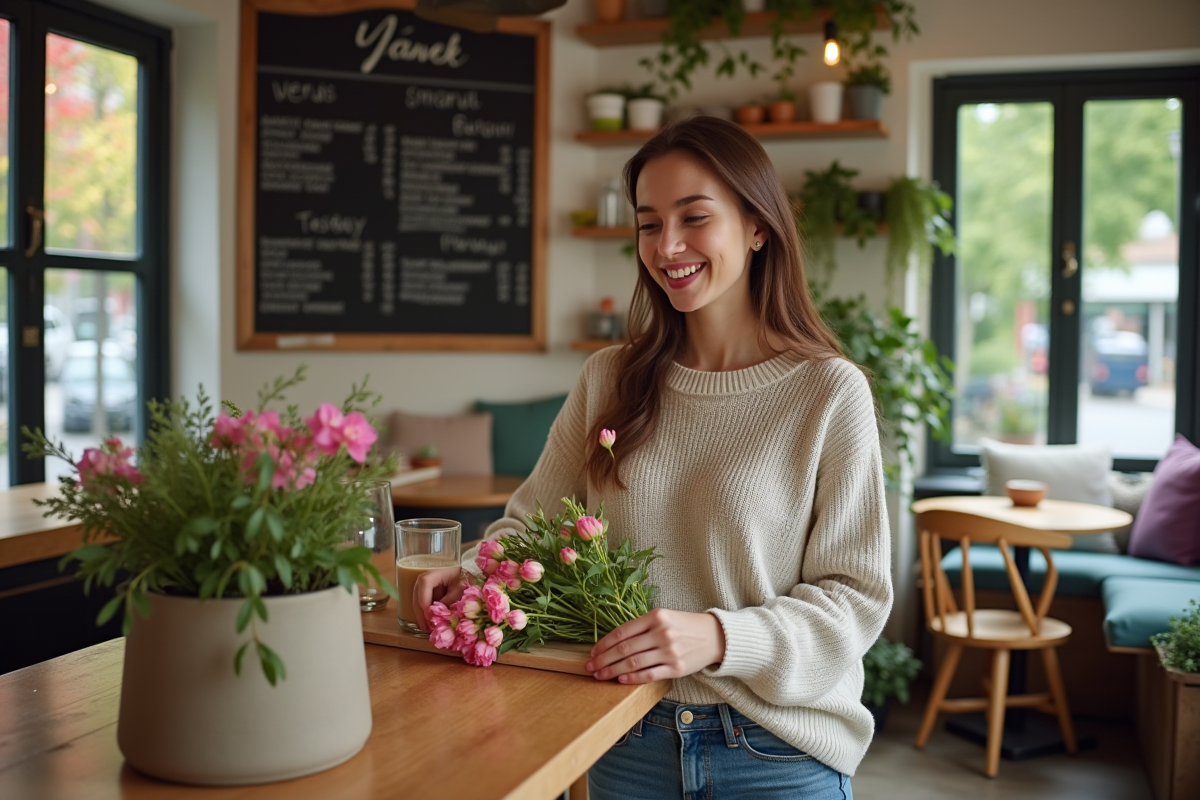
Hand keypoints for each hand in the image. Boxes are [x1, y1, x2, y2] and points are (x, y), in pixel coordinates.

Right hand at [413, 566, 466, 632]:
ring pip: (417, 604)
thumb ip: (450, 600)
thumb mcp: (460, 588)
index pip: (424, 584)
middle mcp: (423, 580)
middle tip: (428, 628)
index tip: (430, 616)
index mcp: (433, 574)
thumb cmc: (462, 579)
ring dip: (422, 617)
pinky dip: (424, 616)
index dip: (425, 601)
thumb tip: (439, 614)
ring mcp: (421, 588)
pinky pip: (421, 606)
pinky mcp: (423, 595)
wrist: (463, 576)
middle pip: (418, 597)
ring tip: (428, 630)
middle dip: (422, 614)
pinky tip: (428, 625)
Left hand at [585, 608, 725, 683]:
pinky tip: (620, 679)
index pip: (622, 631)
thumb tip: (612, 641)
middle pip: (624, 649)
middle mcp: (662, 633)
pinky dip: (632, 678)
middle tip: (590, 666)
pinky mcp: (676, 668)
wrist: (714, 636)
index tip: (592, 652)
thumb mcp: (664, 617)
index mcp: (656, 617)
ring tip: (600, 675)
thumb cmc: (684, 626)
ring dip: (613, 671)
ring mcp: (669, 652)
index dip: (604, 644)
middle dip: (603, 659)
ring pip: (633, 663)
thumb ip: (641, 626)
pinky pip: (648, 675)